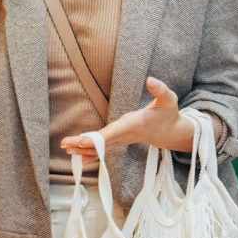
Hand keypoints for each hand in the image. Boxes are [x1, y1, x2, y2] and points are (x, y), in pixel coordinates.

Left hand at [60, 77, 194, 159]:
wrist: (172, 133)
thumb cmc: (168, 114)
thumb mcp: (169, 99)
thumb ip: (160, 90)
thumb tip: (151, 80)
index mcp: (132, 125)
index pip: (111, 133)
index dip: (97, 139)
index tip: (82, 141)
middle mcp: (125, 135)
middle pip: (101, 143)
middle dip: (83, 145)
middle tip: (65, 145)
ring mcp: (122, 140)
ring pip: (100, 148)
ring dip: (83, 149)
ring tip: (66, 148)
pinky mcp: (120, 141)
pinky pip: (104, 149)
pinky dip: (91, 153)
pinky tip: (79, 157)